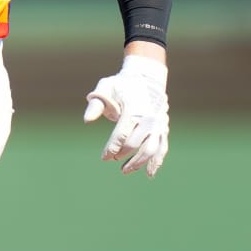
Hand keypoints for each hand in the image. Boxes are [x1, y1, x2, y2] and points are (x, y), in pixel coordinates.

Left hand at [84, 54, 169, 176]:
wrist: (146, 77)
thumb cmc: (121, 84)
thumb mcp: (105, 87)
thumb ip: (96, 104)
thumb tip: (87, 121)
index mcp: (133, 109)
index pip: (121, 135)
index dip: (111, 148)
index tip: (104, 158)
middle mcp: (148, 118)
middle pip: (135, 144)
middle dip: (122, 155)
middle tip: (112, 159)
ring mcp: (158, 124)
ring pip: (151, 149)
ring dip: (138, 163)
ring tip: (125, 170)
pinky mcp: (163, 128)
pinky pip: (162, 147)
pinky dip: (157, 162)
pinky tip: (149, 174)